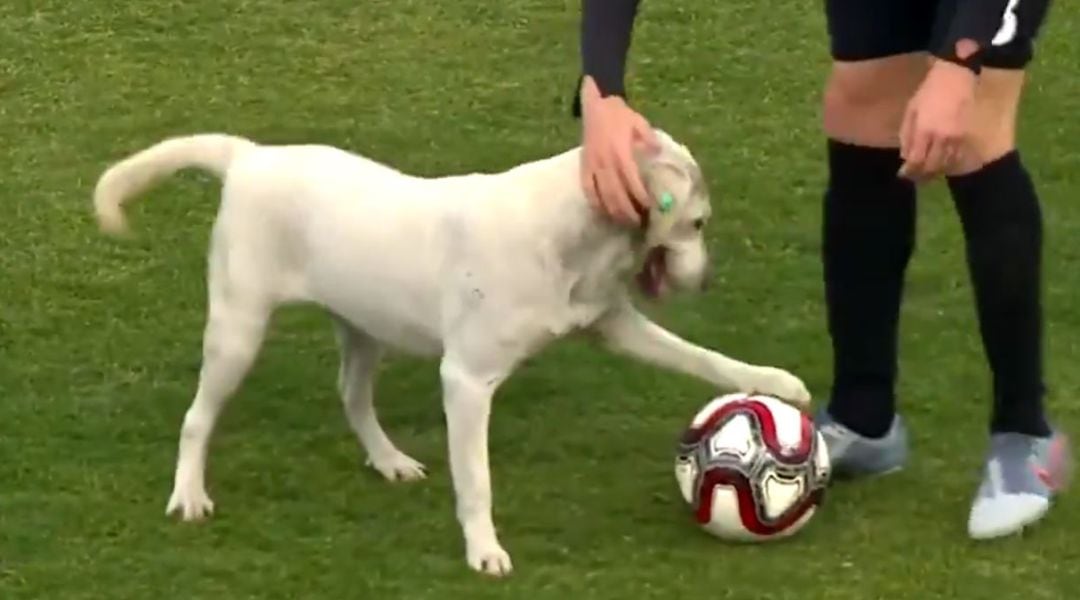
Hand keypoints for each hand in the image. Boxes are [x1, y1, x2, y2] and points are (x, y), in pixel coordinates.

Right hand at [580, 76, 659, 224]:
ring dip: (614, 212)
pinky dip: (596, 204)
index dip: (641, 198)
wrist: (596, 103)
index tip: (650, 209)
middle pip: (617, 195)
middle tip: (639, 223)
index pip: (632, 182)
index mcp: (621, 153)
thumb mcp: (640, 123)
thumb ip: (649, 140)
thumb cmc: (620, 115)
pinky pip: (588, 190)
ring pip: (603, 196)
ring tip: (625, 222)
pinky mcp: (584, 167)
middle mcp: (606, 162)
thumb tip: (658, 156)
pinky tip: (604, 213)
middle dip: (628, 212)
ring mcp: (593, 166)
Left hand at [898, 59, 977, 181]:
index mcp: (924, 130)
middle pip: (931, 166)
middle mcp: (941, 138)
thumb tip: (905, 155)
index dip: (909, 171)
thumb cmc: (930, 90)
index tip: (903, 174)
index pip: (915, 160)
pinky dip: (947, 163)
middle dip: (921, 175)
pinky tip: (941, 163)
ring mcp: (956, 137)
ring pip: (945, 164)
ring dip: (934, 171)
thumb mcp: (911, 109)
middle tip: (914, 178)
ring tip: (926, 174)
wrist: (957, 76)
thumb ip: (907, 133)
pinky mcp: (967, 135)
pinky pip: (956, 156)